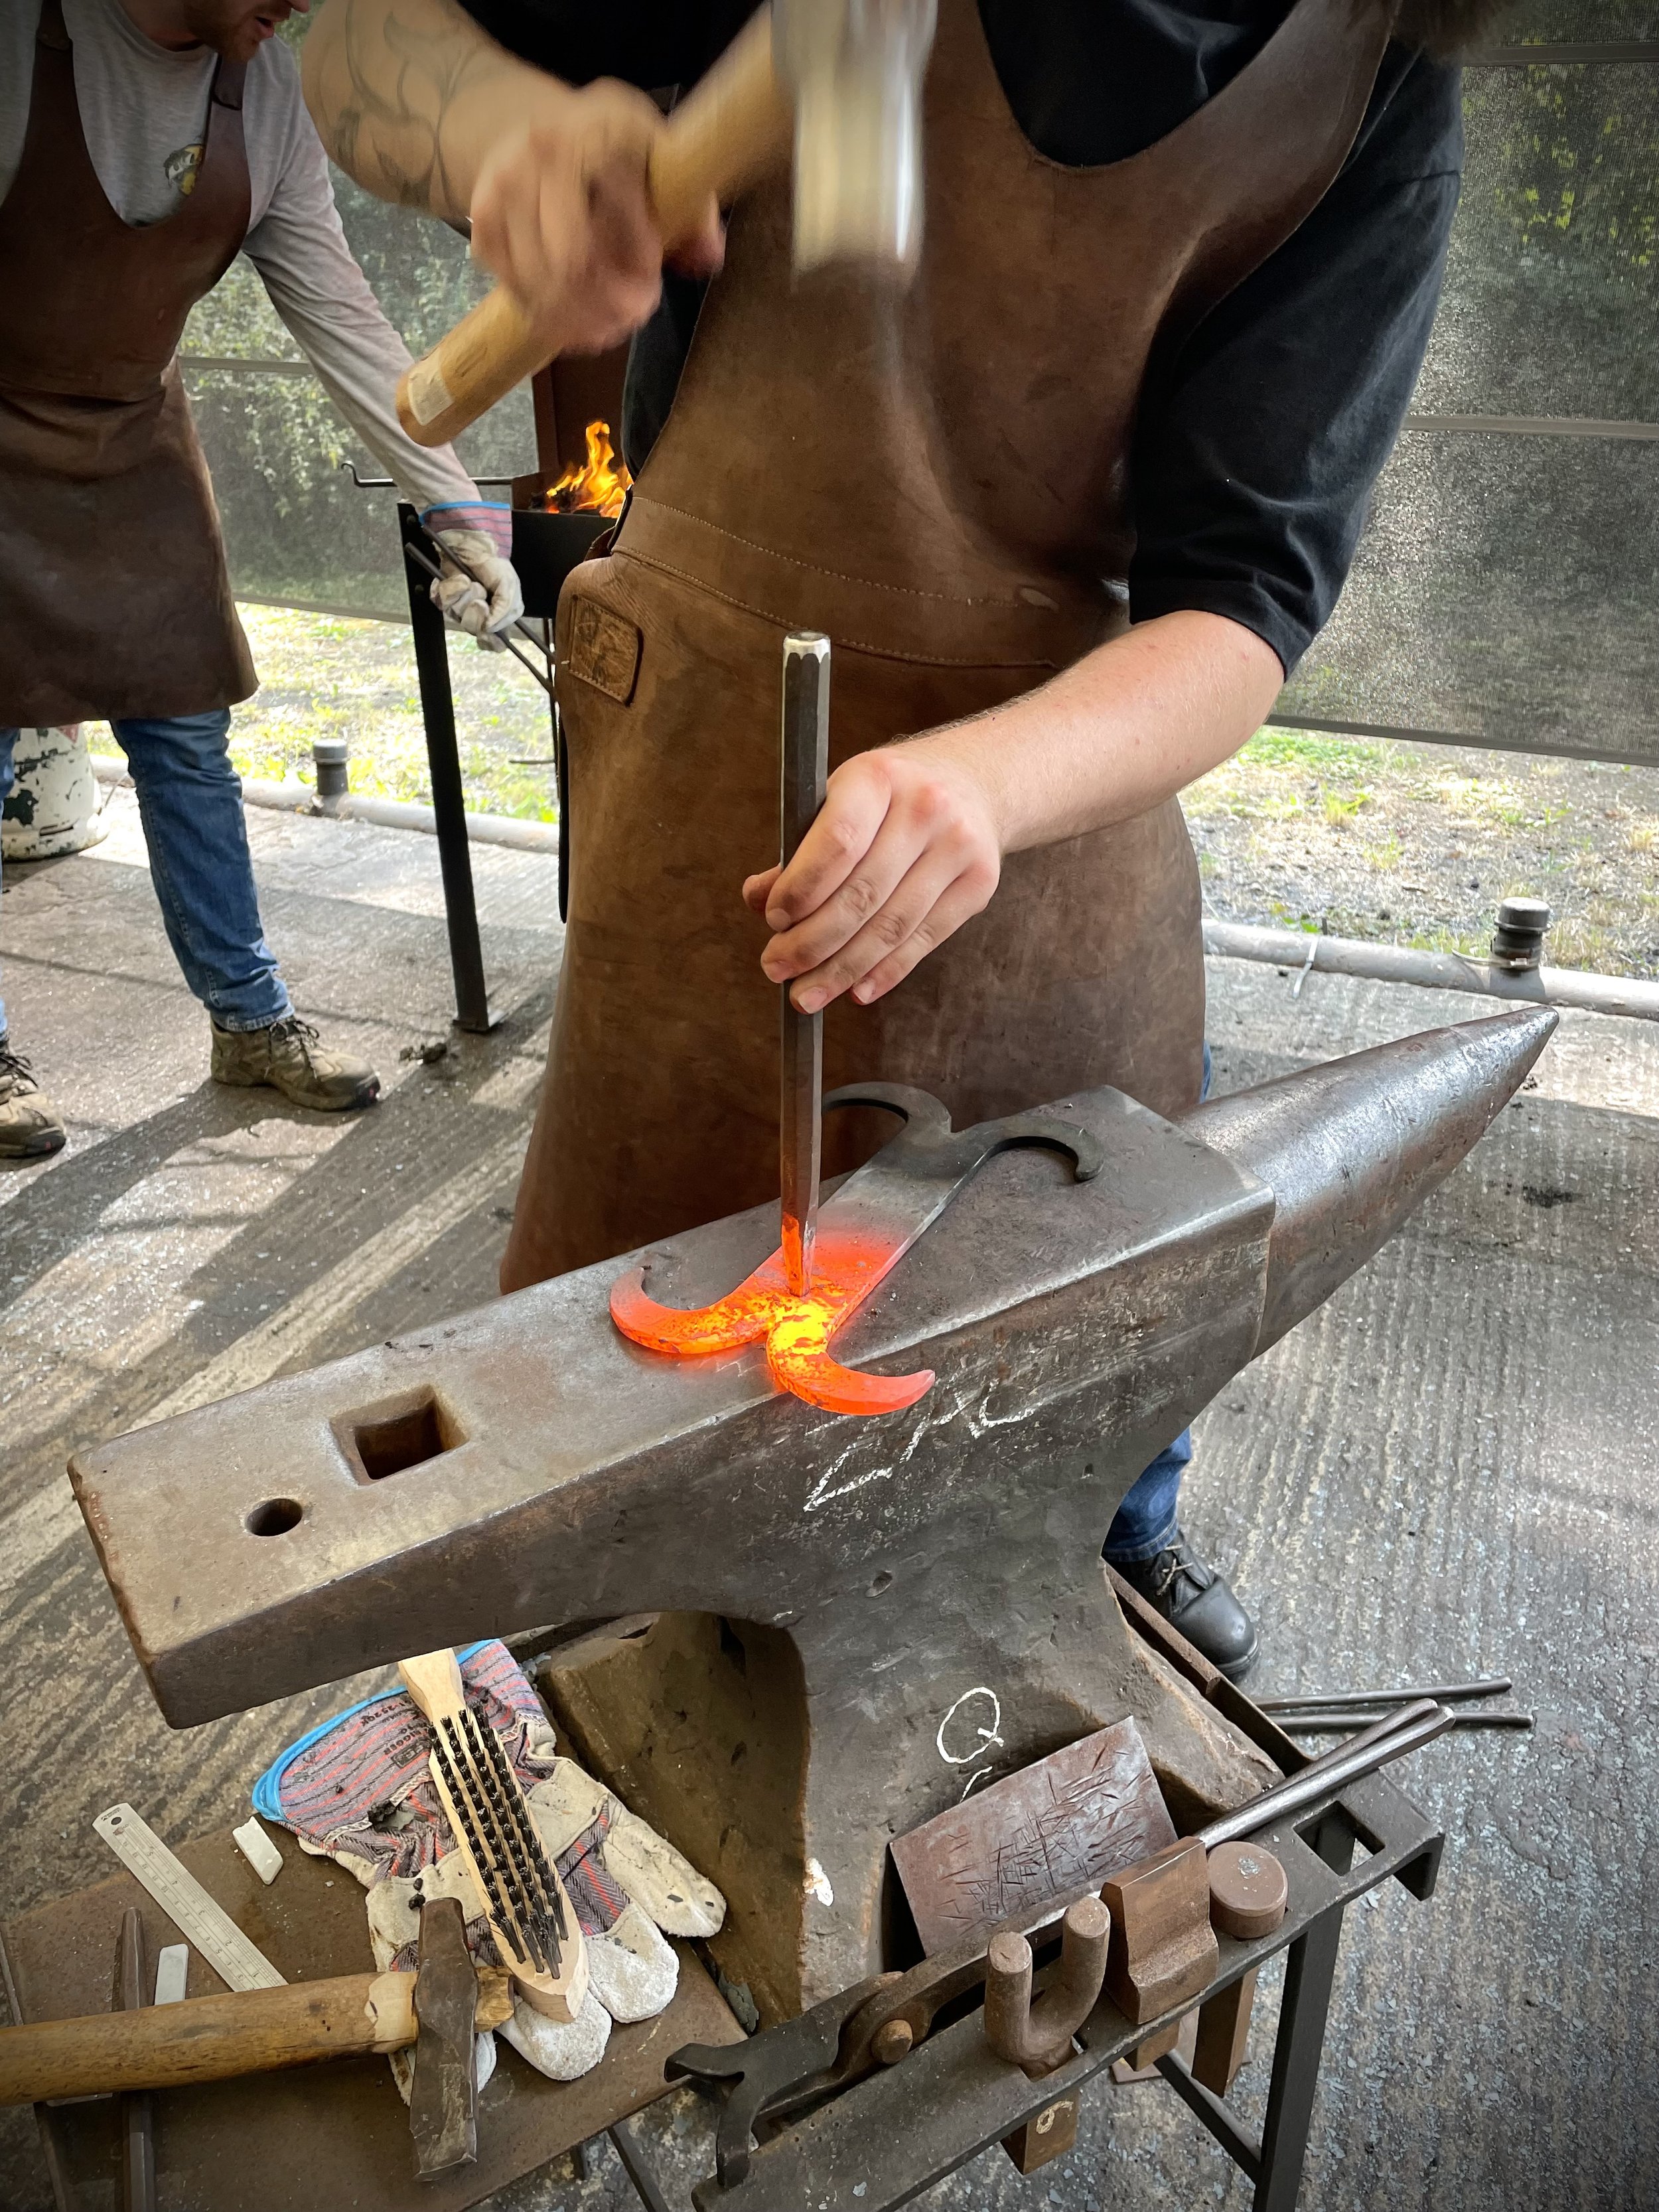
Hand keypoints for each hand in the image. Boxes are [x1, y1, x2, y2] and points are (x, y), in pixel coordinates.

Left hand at [427, 510, 523, 645]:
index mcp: (496, 617)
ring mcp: (458, 607)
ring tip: (470, 582)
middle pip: (472, 628)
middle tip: (481, 597)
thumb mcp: (509, 587)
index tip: (486, 635)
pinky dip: (451, 588)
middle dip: (476, 612)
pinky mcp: (443, 596)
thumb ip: (505, 611)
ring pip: (456, 616)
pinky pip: (442, 602)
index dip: (490, 643)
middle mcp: (477, 615)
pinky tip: (459, 578)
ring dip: (465, 597)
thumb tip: (489, 629)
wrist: (474, 544)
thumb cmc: (494, 564)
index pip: (493, 643)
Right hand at [469, 80, 724, 351]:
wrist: (541, 127)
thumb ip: (693, 209)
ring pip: (540, 285)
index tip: (651, 285)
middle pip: (571, 265)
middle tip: (630, 317)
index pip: (617, 218)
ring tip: (605, 328)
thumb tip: (707, 258)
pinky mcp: (482, 222)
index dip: (636, 264)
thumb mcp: (662, 159)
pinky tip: (571, 322)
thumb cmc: (615, 151)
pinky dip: (544, 317)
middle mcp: (543, 154)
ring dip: (577, 321)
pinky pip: (514, 288)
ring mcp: (505, 187)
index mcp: (599, 134)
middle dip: (605, 305)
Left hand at [745, 741, 1003, 1012]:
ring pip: (892, 926)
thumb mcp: (842, 800)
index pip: (837, 843)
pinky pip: (925, 939)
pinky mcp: (979, 884)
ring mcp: (958, 847)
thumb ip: (800, 849)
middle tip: (775, 968)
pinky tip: (856, 991)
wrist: (973, 783)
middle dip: (812, 942)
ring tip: (806, 994)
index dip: (801, 889)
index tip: (773, 920)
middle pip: (862, 894)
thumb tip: (757, 900)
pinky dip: (886, 972)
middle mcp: (925, 808)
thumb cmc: (889, 798)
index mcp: (878, 779)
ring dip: (843, 969)